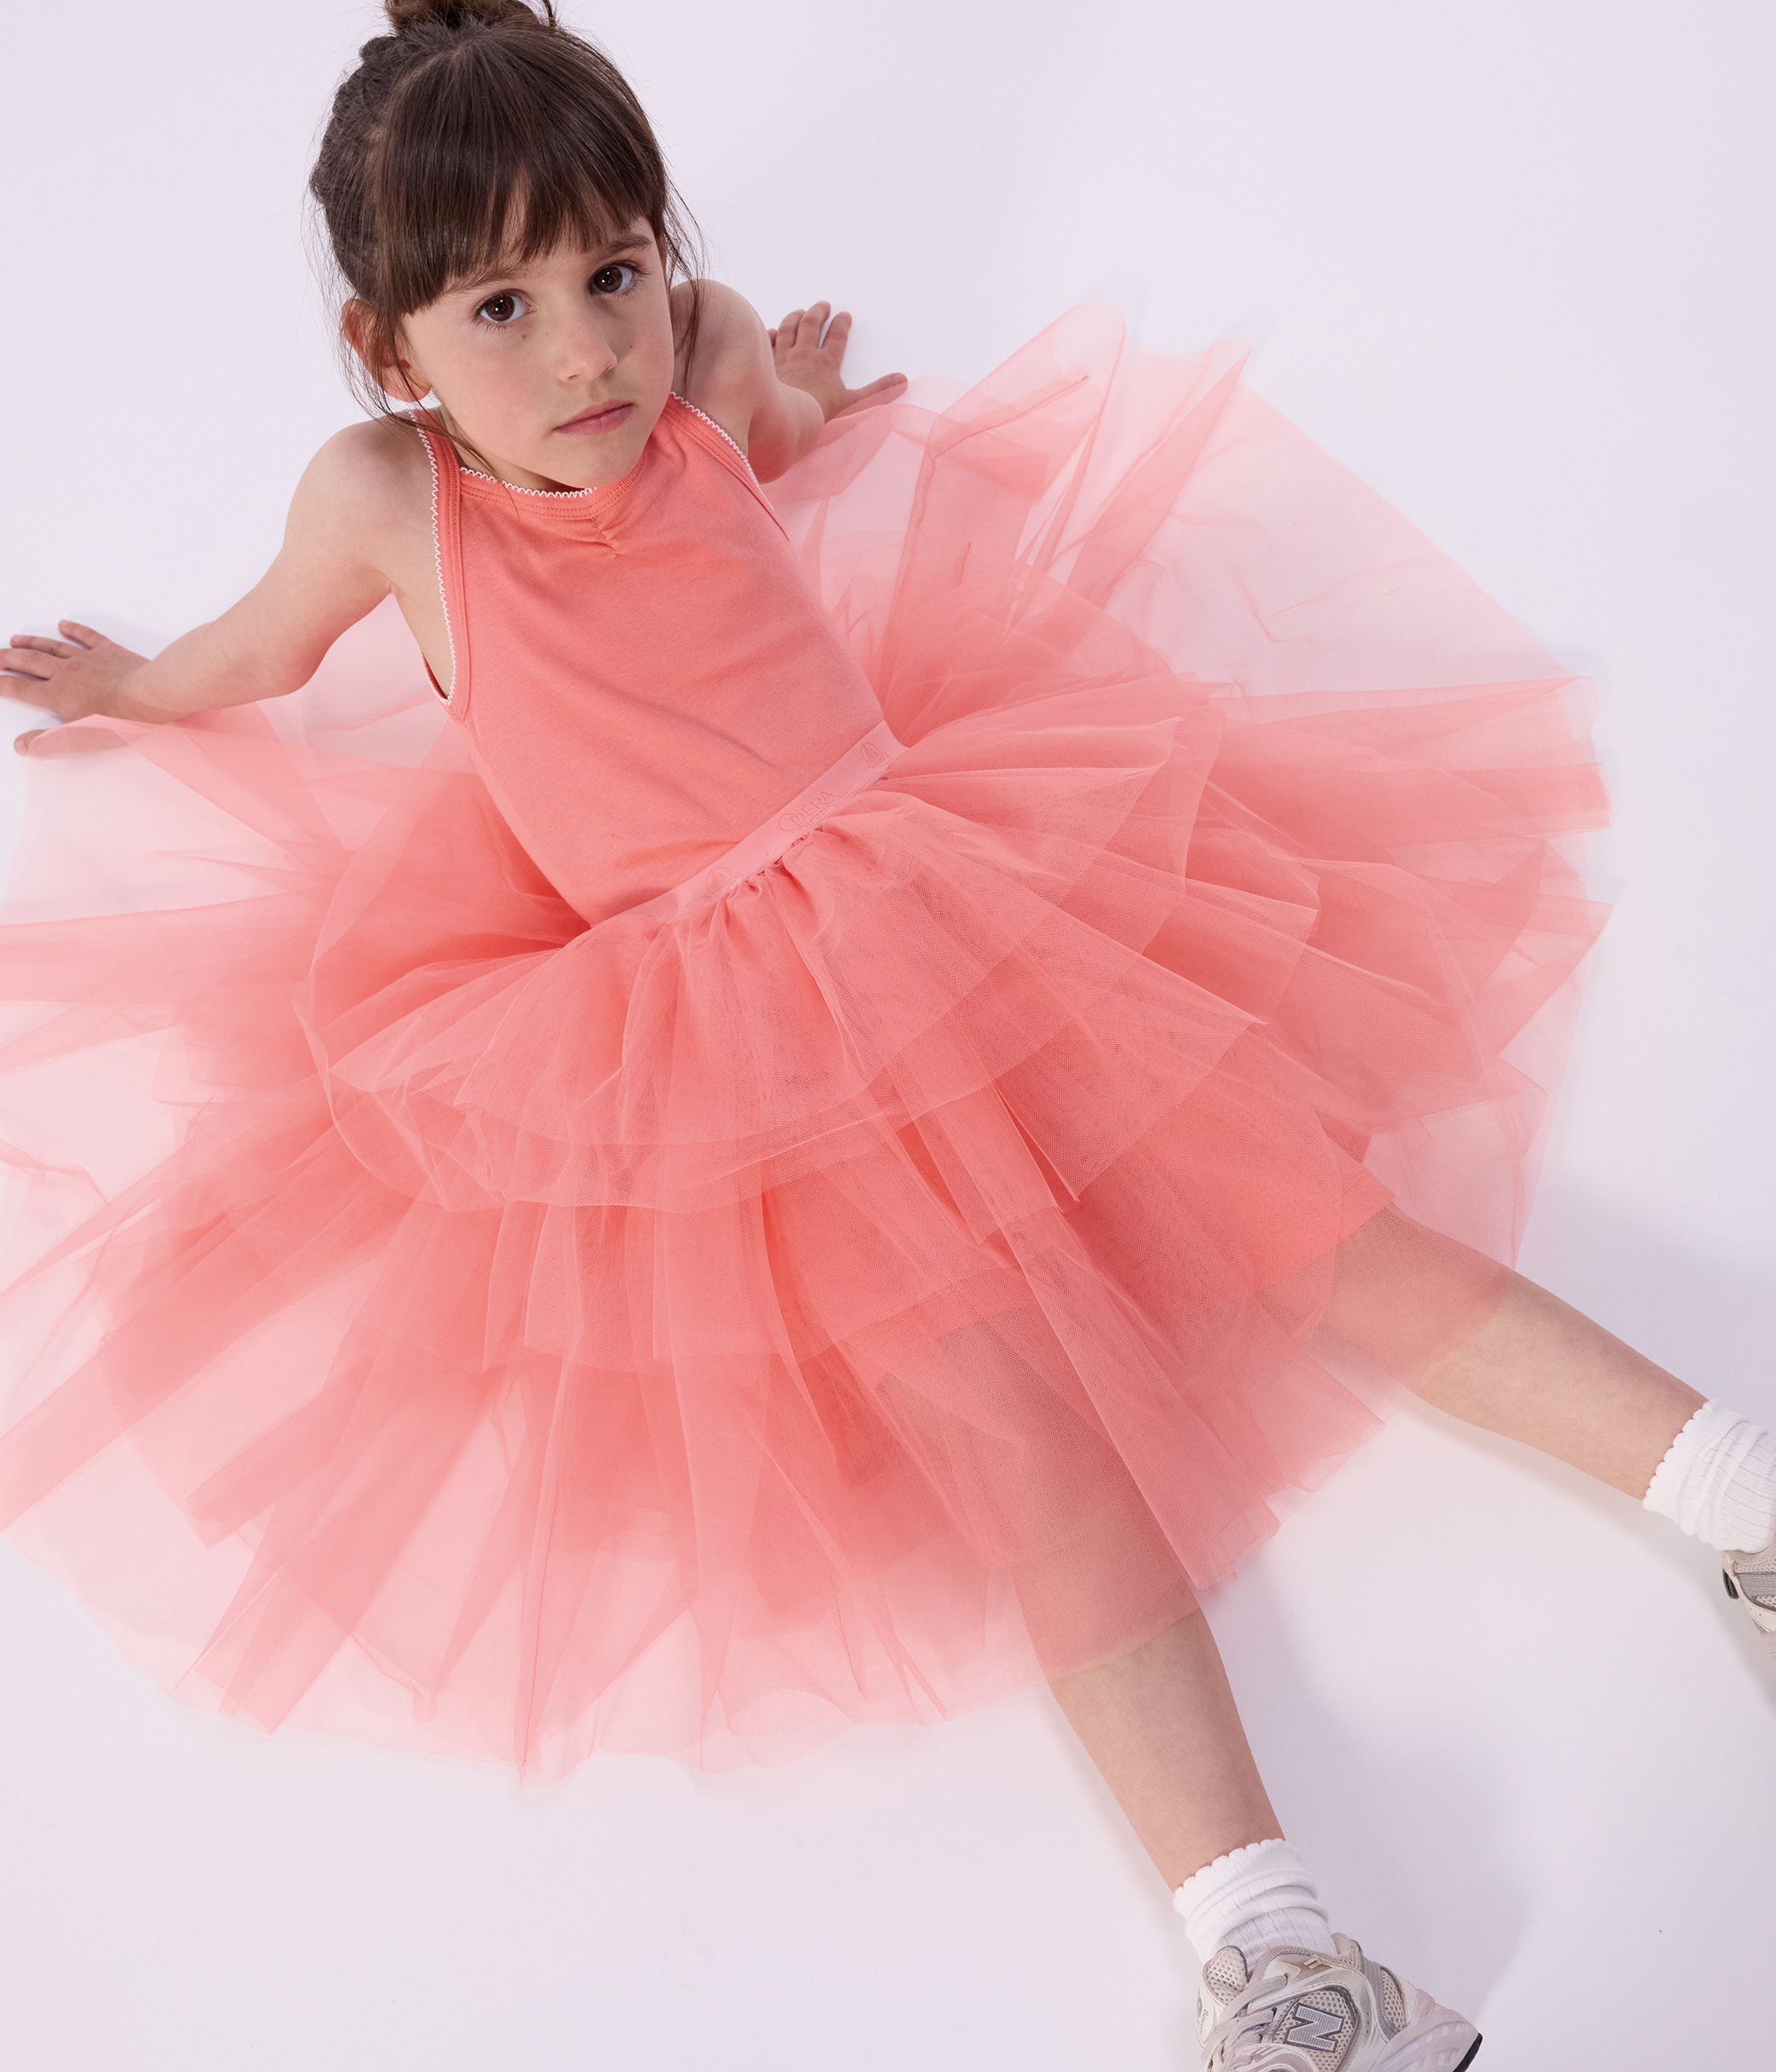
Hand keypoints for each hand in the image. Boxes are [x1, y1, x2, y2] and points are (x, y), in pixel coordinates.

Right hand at [2, 620, 147, 755]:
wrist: (149, 695)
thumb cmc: (118, 720)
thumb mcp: (80, 738)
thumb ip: (48, 741)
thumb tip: (21, 745)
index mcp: (58, 694)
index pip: (22, 689)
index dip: (2, 684)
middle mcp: (67, 672)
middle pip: (30, 662)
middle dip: (9, 658)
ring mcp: (88, 658)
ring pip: (53, 647)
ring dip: (33, 643)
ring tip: (16, 639)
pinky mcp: (109, 651)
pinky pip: (87, 636)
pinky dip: (74, 630)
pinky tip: (63, 624)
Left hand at [768, 303, 907, 423]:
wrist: (785, 418)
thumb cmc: (818, 413)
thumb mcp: (853, 403)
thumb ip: (878, 391)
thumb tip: (902, 380)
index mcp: (826, 363)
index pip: (837, 337)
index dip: (842, 324)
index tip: (844, 315)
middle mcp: (805, 355)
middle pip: (811, 325)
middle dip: (818, 313)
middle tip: (822, 305)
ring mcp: (785, 358)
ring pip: (789, 329)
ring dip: (795, 318)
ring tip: (800, 312)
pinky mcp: (768, 365)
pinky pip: (769, 344)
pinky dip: (772, 336)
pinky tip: (773, 331)